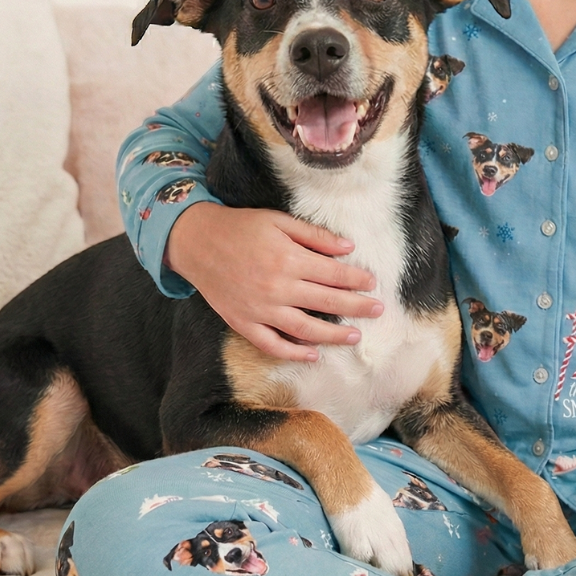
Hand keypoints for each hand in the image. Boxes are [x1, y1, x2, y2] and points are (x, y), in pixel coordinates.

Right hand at [166, 201, 382, 362]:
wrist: (197, 242)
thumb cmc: (240, 227)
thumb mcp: (279, 221)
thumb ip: (314, 235)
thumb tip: (349, 247)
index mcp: (288, 259)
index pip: (333, 274)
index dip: (356, 280)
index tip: (373, 284)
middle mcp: (277, 287)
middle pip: (326, 302)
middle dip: (356, 307)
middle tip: (378, 311)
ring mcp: (260, 309)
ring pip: (305, 329)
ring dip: (333, 335)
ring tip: (355, 338)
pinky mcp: (244, 323)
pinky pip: (272, 345)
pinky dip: (294, 353)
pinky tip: (313, 354)